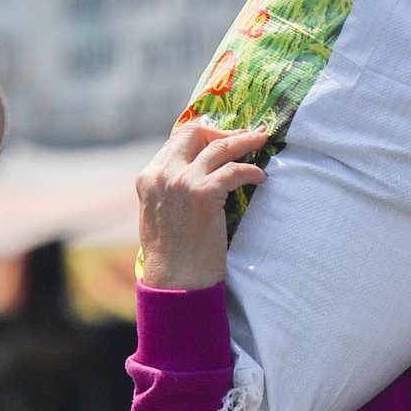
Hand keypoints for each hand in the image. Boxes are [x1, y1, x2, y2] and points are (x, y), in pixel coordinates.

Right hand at [136, 125, 270, 289]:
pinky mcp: (203, 193)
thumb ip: (169, 189)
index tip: (222, 136)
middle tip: (244, 135)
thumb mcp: (159, 213)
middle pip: (196, 133)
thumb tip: (194, 174)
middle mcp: (163, 174)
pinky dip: (252, 171)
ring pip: (220, 146)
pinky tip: (261, 177)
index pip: (177, 140)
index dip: (203, 134)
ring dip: (244, 141)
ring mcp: (183, 181)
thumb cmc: (171, 255)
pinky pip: (235, 170)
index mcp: (148, 177)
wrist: (175, 281)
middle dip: (222, 130)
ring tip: (261, 140)